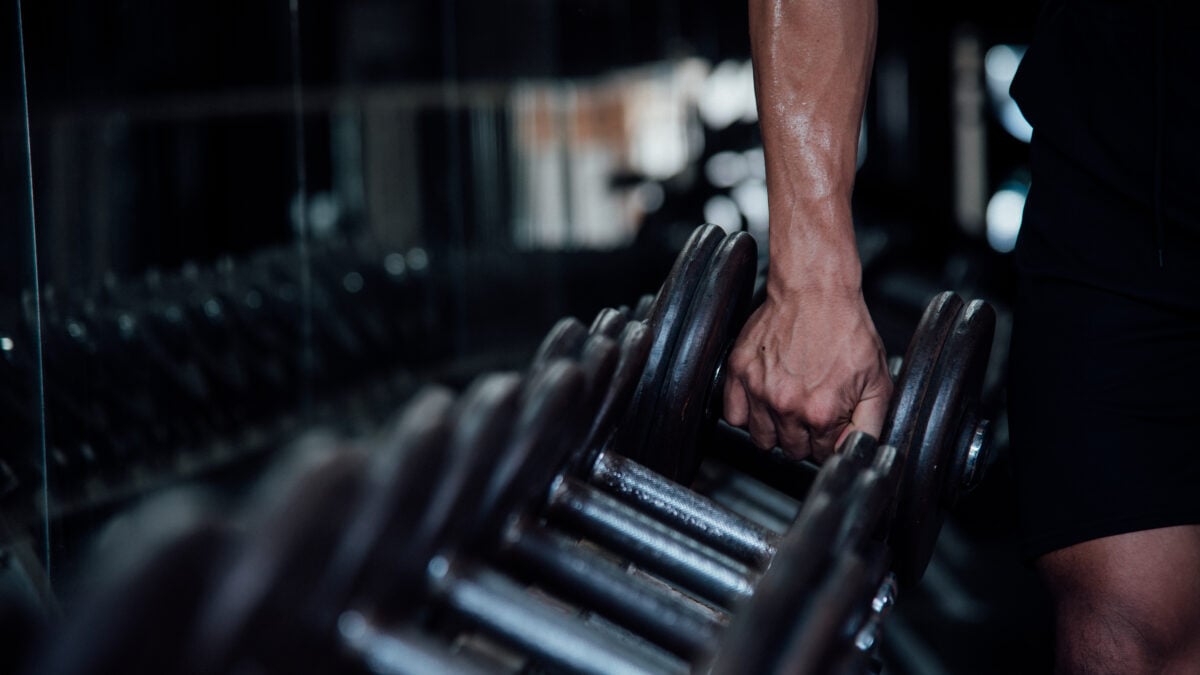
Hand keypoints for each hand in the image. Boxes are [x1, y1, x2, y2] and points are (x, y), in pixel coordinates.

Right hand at [722, 288, 891, 461]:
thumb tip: (856, 451)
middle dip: (804, 437)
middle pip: (791, 451)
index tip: (830, 423)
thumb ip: (869, 424)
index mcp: (822, 412)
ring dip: (776, 429)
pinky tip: (764, 400)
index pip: (822, 454)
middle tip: (811, 411)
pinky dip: (747, 414)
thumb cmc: (846, 327)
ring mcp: (758, 391)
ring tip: (788, 406)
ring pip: (762, 439)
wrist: (815, 290)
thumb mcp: (877, 379)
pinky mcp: (739, 373)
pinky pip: (734, 416)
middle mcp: (787, 406)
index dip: (829, 440)